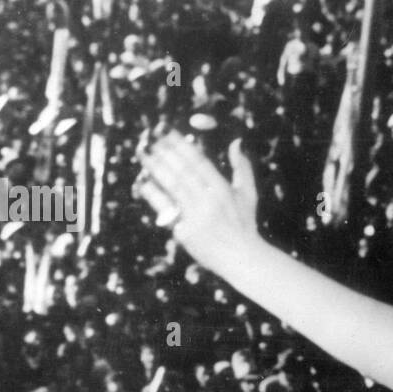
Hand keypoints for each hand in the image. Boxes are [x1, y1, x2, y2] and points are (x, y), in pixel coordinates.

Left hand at [136, 133, 262, 277]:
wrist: (242, 258)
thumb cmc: (244, 224)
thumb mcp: (248, 195)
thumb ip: (242, 167)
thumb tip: (236, 142)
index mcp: (223, 190)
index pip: (198, 162)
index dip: (181, 145)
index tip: (168, 133)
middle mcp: (209, 201)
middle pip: (183, 171)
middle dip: (165, 153)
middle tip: (151, 140)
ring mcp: (196, 217)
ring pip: (172, 186)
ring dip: (156, 168)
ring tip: (144, 155)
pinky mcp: (186, 231)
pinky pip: (166, 210)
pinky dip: (154, 195)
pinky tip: (144, 183)